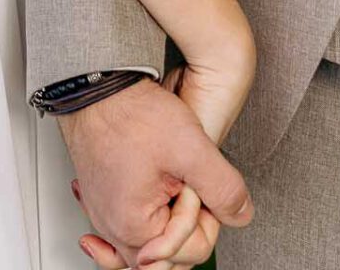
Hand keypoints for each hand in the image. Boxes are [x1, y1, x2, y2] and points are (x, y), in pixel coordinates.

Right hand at [60, 77, 252, 268]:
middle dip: (185, 222)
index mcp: (135, 228)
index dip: (203, 213)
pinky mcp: (100, 199)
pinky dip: (142, 218)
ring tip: (172, 187)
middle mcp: (114, 229)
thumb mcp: (192, 148)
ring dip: (166, 219)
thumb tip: (241, 214)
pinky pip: (124, 227)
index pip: (191, 250)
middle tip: (186, 184)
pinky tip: (148, 200)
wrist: (97, 86)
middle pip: (168, 254)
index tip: (194, 182)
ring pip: (147, 242)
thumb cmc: (133, 114)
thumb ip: (223, 188)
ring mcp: (104, 215)